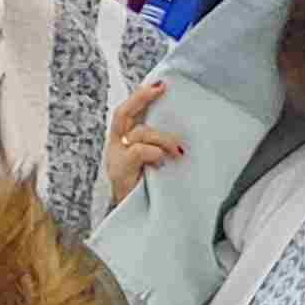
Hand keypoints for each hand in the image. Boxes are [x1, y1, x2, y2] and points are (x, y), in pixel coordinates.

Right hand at [102, 77, 184, 207]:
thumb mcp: (157, 163)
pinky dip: (154, 151)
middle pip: (123, 114)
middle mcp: (116, 146)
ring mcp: (116, 159)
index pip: (129, 111)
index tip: (162, 82)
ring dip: (163, 137)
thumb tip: (188, 134)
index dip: (141, 95)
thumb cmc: (150, 192)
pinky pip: (137, 152)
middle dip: (141, 98)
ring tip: (179, 149)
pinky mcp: (120, 172)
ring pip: (138, 133)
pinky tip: (165, 159)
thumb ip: (162, 147)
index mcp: (123, 141)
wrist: (136, 222)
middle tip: (160, 88)